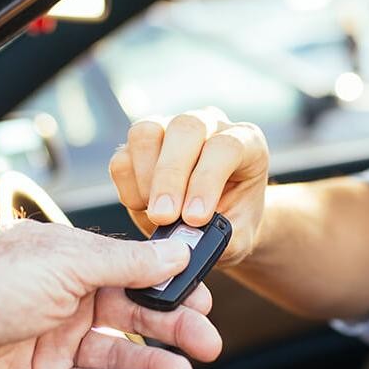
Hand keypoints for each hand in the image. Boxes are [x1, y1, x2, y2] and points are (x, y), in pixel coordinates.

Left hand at [0, 220, 220, 368]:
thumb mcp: (70, 260)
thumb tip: (175, 249)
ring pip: (115, 356)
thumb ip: (128, 262)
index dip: (169, 286)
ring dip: (151, 364)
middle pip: (132, 317)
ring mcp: (53, 342)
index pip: (134, 273)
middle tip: (206, 342)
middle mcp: (66, 300)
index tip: (202, 298)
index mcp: (73, 261)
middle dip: (172, 329)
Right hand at [108, 107, 268, 266]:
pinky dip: (128, 188)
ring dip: (145, 178)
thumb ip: (220, 238)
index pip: (225, 147)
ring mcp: (170, 129)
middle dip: (170, 176)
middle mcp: (208, 125)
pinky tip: (144, 208)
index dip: (206, 181)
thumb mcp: (238, 237)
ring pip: (146, 133)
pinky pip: (122, 157)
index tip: (194, 218)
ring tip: (156, 215)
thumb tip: (186, 242)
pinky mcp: (140, 146)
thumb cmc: (234, 224)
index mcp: (246, 142)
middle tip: (163, 217)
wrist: (217, 222)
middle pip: (185, 128)